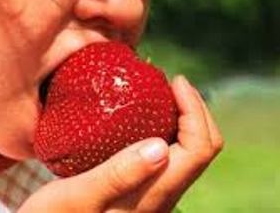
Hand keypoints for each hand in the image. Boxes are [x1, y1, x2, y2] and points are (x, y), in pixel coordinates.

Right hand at [19, 75, 222, 212]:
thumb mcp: (75, 197)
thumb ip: (117, 175)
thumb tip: (160, 148)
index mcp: (155, 195)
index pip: (200, 148)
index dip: (195, 110)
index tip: (175, 82)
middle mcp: (164, 196)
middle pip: (204, 148)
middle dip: (196, 110)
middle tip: (173, 84)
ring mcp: (158, 194)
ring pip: (191, 151)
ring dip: (185, 119)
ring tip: (164, 94)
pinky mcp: (147, 190)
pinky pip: (174, 155)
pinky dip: (170, 129)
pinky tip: (146, 118)